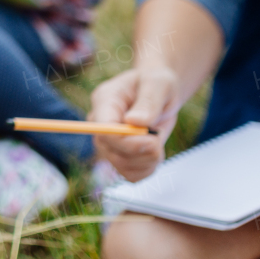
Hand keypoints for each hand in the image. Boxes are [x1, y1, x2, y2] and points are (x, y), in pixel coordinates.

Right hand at [88, 66, 180, 180]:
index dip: (127, 141)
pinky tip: (154, 153)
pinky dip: (148, 169)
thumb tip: (135, 122)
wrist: (159, 92)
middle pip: (112, 152)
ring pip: (123, 167)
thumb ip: (149, 101)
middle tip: (159, 136)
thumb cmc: (156, 83)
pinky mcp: (119, 156)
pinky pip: (131, 175)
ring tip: (158, 140)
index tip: (153, 139)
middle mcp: (99, 124)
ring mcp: (107, 142)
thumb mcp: (158, 83)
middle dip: (143, 152)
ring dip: (148, 161)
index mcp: (104, 102)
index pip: (103, 130)